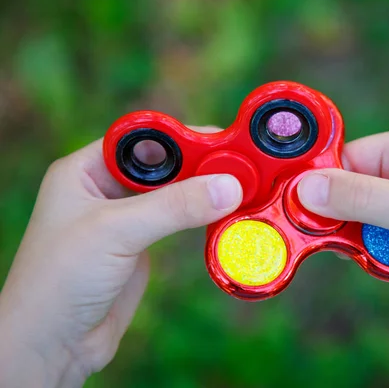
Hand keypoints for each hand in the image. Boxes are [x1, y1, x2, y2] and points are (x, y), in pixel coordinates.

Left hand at [0, 128, 241, 386]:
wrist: (53, 343)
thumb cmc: (62, 279)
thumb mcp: (116, 232)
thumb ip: (174, 207)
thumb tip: (229, 186)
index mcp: (86, 169)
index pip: (141, 139)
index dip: (181, 137)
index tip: (223, 141)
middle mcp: (106, 188)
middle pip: (163, 164)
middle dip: (200, 163)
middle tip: (243, 165)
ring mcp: (125, 217)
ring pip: (173, 192)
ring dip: (204, 190)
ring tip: (243, 186)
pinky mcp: (141, 243)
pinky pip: (177, 219)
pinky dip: (201, 214)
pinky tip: (224, 212)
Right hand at [297, 125, 388, 318]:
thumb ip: (359, 198)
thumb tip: (304, 188)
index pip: (350, 157)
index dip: (322, 182)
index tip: (297, 208)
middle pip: (354, 189)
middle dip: (341, 216)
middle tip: (327, 239)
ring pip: (364, 217)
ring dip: (362, 238)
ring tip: (373, 253)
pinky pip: (382, 237)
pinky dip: (378, 252)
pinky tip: (388, 262)